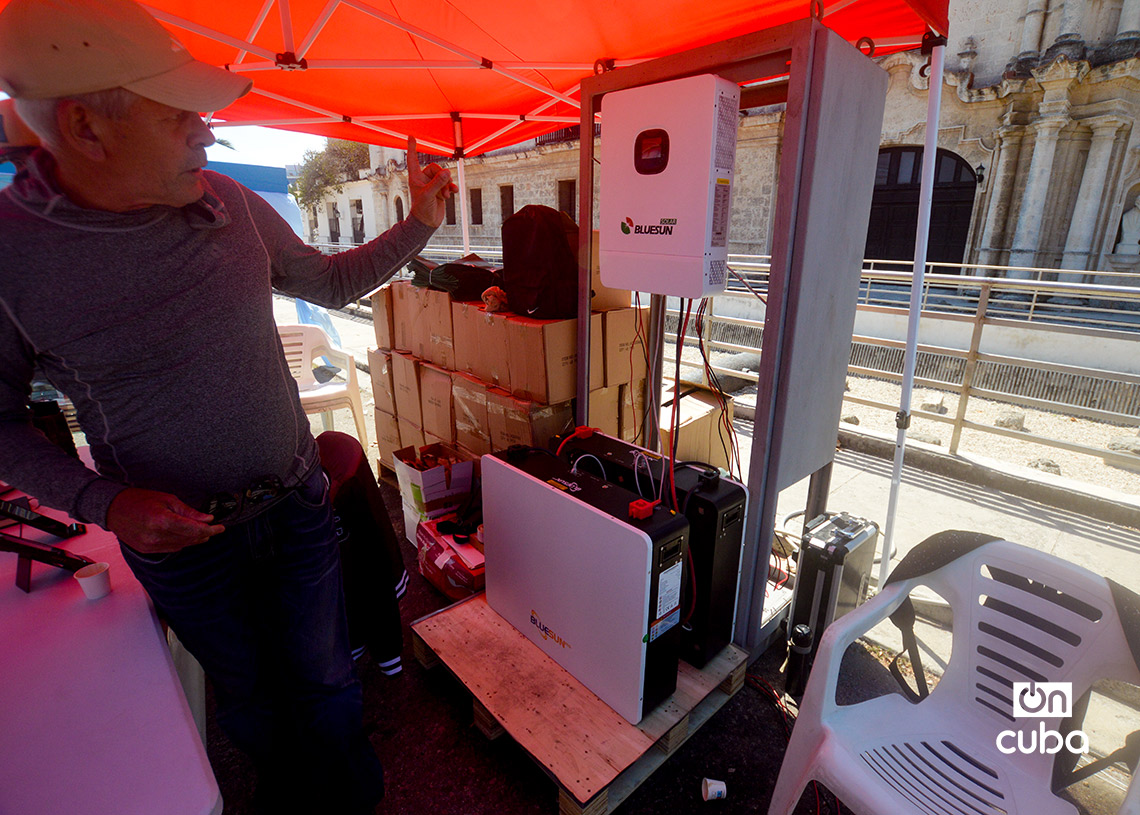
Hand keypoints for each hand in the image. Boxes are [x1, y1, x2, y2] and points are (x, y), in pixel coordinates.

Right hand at [106, 487, 224, 553]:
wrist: (112, 509)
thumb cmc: (139, 499)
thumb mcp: (166, 499)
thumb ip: (188, 511)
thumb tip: (207, 519)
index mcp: (162, 520)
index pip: (194, 529)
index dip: (211, 530)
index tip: (221, 527)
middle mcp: (156, 536)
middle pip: (190, 539)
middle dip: (205, 534)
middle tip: (215, 528)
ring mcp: (151, 545)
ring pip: (182, 545)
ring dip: (195, 539)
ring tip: (203, 532)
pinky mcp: (147, 550)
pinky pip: (172, 548)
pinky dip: (182, 542)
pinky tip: (186, 535)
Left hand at [407, 136, 457, 228]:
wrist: (427, 222)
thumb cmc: (422, 209)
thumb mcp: (429, 195)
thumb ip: (438, 183)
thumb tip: (447, 172)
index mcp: (416, 177)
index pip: (413, 159)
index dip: (412, 148)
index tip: (411, 136)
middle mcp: (424, 179)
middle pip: (436, 168)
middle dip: (442, 177)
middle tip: (442, 189)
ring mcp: (433, 184)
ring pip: (444, 176)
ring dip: (447, 185)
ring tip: (445, 195)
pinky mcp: (440, 190)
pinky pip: (449, 183)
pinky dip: (451, 187)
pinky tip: (453, 192)